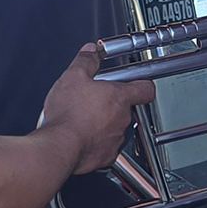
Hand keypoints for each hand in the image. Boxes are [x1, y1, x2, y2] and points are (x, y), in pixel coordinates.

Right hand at [40, 46, 154, 175]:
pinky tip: (81, 136)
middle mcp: (123, 119)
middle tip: (94, 100)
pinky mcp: (106, 155)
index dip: (143, 84)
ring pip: (116, 128)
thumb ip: (86, 61)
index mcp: (119, 97)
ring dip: (104, 123)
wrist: (60, 146)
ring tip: (84, 118)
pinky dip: (96, 142)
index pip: (145, 89)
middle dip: (112, 104)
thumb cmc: (68, 115)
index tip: (136, 83)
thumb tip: (91, 52)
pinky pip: (106, 147)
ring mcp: (116, 138)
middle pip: (127, 108)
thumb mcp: (73, 77)